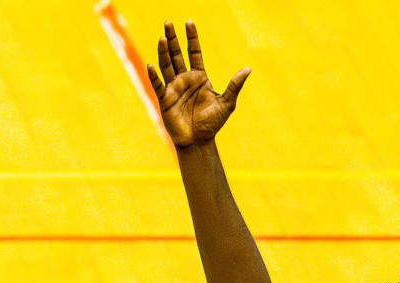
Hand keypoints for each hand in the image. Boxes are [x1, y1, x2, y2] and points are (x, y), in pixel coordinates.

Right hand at [145, 21, 250, 148]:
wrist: (199, 141)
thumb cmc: (212, 123)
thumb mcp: (226, 103)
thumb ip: (234, 86)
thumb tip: (248, 69)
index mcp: (199, 77)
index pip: (194, 52)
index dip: (191, 38)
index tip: (189, 23)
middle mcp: (185, 79)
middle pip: (177, 54)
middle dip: (172, 39)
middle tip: (168, 22)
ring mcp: (173, 88)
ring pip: (166, 65)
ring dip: (163, 52)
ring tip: (162, 37)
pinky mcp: (165, 99)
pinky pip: (158, 85)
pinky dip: (154, 75)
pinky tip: (151, 65)